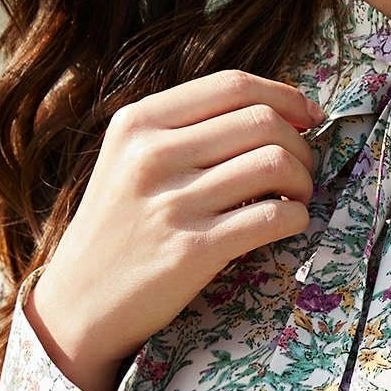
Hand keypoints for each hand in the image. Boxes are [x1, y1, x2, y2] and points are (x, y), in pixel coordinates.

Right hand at [24, 70, 326, 390]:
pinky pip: (271, 217)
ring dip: (303, 181)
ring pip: (274, 165)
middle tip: (304, 169)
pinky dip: (296, 217)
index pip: (233, 86)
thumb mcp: (128, 161)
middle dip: (300, 144)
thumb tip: (271, 113)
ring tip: (298, 198)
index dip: (285, 97)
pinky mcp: (194, 250)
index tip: (308, 117)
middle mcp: (153, 155)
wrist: (81, 304)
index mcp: (138, 122)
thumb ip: (183, 131)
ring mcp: (173, 203)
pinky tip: (291, 223)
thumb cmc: (117, 231)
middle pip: (261, 122)